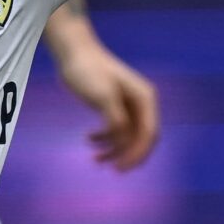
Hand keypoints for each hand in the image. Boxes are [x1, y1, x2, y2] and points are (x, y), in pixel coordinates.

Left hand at [52, 34, 161, 169]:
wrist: (74, 53)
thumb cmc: (89, 71)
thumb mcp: (103, 96)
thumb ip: (116, 120)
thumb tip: (124, 140)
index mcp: (145, 98)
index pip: (149, 134)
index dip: (138, 154)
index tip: (121, 168)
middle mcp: (141, 103)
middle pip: (142, 138)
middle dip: (129, 155)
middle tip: (114, 169)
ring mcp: (128, 105)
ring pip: (127, 137)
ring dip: (113, 149)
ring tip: (95, 160)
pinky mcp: (114, 107)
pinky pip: (115, 130)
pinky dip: (104, 138)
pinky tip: (88, 139)